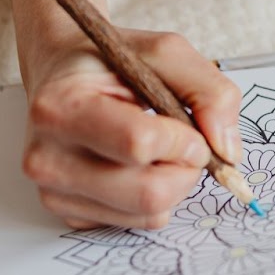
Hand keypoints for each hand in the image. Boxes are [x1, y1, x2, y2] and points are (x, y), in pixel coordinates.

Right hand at [21, 29, 242, 229]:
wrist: (61, 72)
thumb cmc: (109, 62)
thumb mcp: (165, 53)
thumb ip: (209, 92)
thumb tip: (227, 151)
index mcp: (60, 108)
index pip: (140, 145)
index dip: (184, 140)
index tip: (190, 126)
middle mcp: (47, 157)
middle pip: (149, 192)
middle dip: (186, 169)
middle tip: (186, 143)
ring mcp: (54, 191)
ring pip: (148, 213)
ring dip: (175, 183)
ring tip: (162, 150)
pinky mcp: (67, 212)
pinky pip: (137, 222)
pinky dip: (155, 197)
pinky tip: (138, 165)